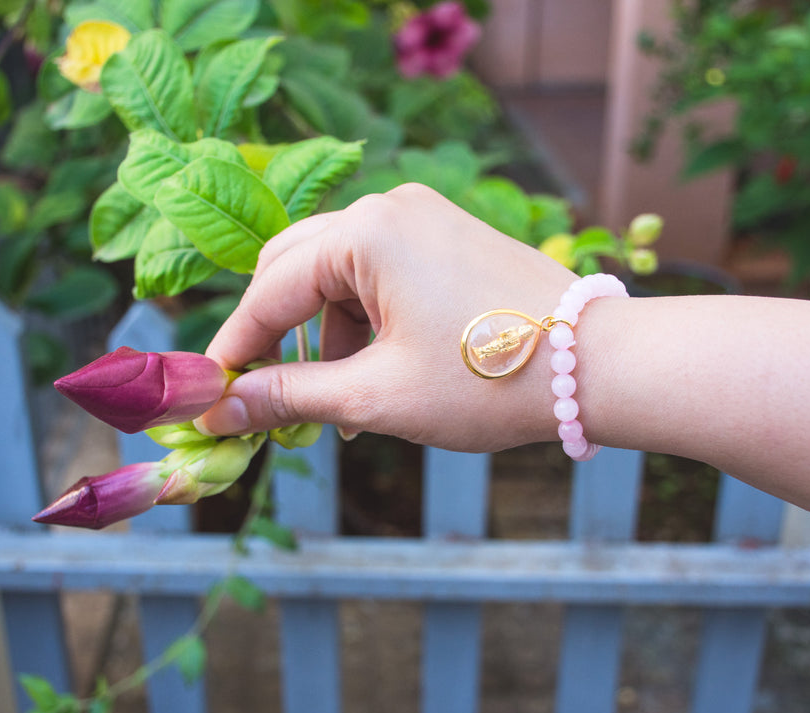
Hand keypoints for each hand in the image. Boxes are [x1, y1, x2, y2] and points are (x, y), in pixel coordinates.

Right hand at [198, 183, 579, 451]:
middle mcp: (390, 207)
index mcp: (366, 231)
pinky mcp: (447, 238)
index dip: (236, 347)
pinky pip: (379, 276)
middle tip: (264, 395)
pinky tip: (377, 374)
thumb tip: (223, 409)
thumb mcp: (377, 395)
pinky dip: (364, 324)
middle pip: (294, 269)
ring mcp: (424, 218)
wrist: (599, 365)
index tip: (210, 393)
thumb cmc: (489, 380)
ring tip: (338, 406)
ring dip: (324, 337)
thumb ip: (291, 394)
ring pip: (338, 276)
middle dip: (275, 335)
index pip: (269, 290)